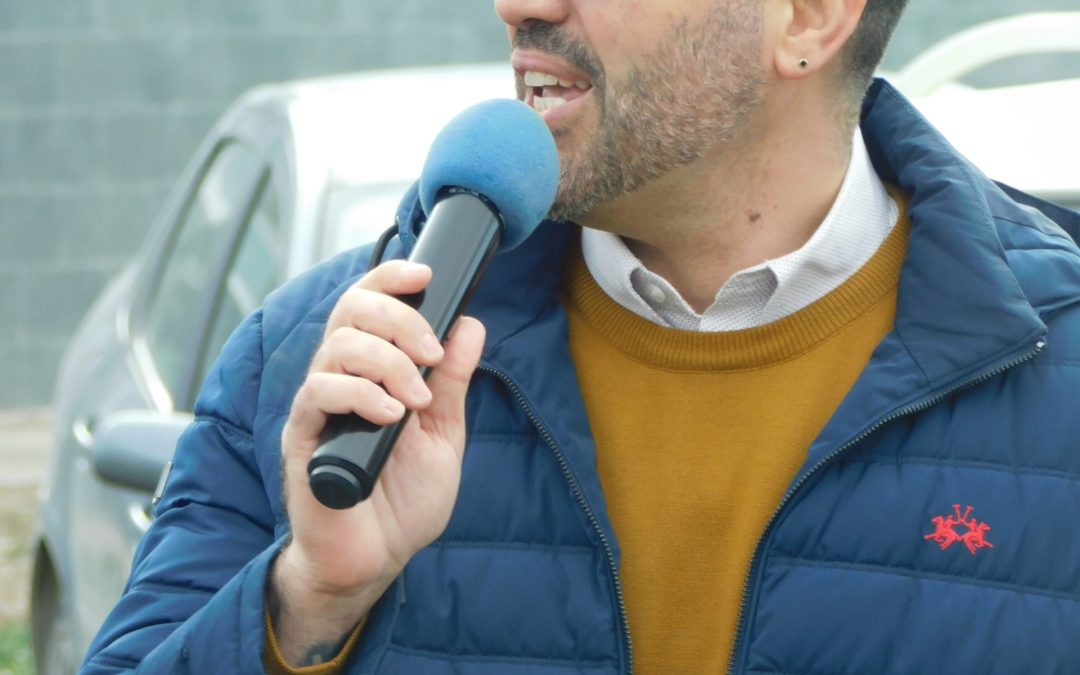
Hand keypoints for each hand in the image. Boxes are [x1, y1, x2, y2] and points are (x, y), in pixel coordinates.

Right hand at [270, 260, 484, 663]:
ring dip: (388, 362)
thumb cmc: (404, 498)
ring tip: (416, 400)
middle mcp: (341, 378)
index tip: (425, 275)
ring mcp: (319, 406)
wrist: (378, 557)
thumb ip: (453, 381)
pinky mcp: (303, 437)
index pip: (370, 304)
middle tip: (431, 354)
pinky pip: (320, 393)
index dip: (391, 278)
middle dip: (399, 319)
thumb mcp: (443, 433)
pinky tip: (391, 416)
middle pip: (351, 310)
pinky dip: (361, 394)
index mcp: (373, 371)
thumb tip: (470, 325)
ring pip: (338, 346)